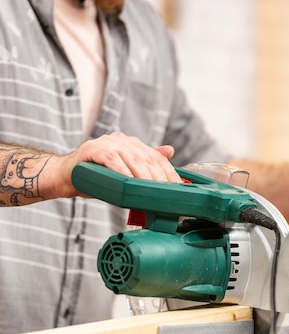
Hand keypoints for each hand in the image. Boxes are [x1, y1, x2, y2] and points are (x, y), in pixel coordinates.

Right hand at [52, 131, 181, 196]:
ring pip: (132, 158)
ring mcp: (107, 142)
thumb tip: (171, 151)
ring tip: (151, 189)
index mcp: (131, 144)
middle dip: (158, 177)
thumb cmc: (96, 176)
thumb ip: (145, 162)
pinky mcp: (93, 149)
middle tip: (165, 193)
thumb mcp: (124, 172)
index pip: (156, 157)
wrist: (66, 177)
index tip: (177, 187)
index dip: (168, 172)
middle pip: (146, 158)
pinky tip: (129, 181)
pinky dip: (122, 170)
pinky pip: (111, 159)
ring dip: (143, 176)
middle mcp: (121, 140)